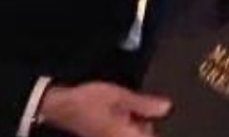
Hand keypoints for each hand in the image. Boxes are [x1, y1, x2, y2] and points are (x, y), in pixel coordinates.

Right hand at [38, 82, 170, 136]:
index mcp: (124, 136)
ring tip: (130, 108)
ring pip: (135, 133)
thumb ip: (144, 104)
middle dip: (147, 123)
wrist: (60, 106)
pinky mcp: (106, 136)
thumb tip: (167, 108)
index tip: (158, 116)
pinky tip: (124, 112)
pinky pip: (125, 132)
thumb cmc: (88, 101)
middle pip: (145, 135)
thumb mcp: (119, 96)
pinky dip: (128, 123)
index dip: (156, 127)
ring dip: (138, 123)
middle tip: (140, 107)